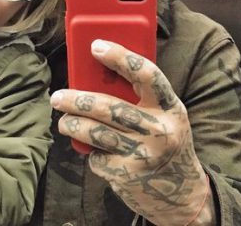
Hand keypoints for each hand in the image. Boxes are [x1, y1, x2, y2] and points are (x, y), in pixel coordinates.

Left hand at [51, 39, 213, 225]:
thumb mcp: (164, 116)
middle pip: (111, 108)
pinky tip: (89, 149)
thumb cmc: (165, 142)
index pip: (147, 75)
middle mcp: (160, 131)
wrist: (182, 194)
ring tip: (63, 121)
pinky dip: (89, 151)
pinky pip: (98, 158)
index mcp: (171, 108)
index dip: (121, 57)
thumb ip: (140, 98)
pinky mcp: (128, 176)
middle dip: (78, 100)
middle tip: (58, 96)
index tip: (95, 46)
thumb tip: (96, 74)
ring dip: (73, 125)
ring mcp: (144, 155)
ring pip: (97, 133)